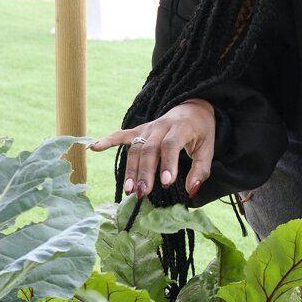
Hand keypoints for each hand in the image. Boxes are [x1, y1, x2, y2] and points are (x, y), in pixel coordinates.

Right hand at [90, 98, 215, 197]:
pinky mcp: (139, 130)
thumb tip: (191, 190)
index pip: (170, 145)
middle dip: (145, 172)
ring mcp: (148, 127)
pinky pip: (121, 135)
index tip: (166, 183)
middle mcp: (161, 126)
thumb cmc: (201, 132)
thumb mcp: (208, 149)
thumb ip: (200, 170)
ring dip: (131, 170)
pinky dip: (108, 141)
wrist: (193, 109)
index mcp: (181, 128)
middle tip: (143, 193)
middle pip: (149, 149)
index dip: (167, 163)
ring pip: (135, 148)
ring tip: (129, 190)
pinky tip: (93, 148)